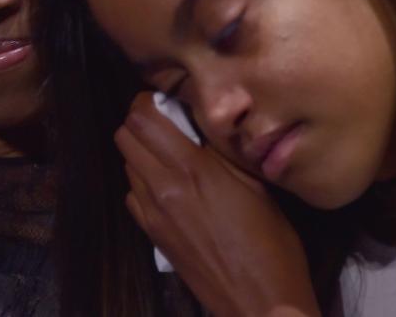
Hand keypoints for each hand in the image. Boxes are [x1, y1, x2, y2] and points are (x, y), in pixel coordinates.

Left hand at [116, 92, 320, 316]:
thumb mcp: (255, 185)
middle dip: (140, 122)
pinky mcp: (152, 235)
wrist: (259, 301)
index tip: (166, 100)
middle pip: (124, 136)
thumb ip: (223, 151)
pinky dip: (143, 182)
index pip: (142, 118)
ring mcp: (152, 213)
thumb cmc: (271, 242)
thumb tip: (205, 123)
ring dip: (142, 151)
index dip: (147, 101)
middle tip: (167, 122)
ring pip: (126, 164)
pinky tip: (169, 187)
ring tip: (171, 154)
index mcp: (192, 168)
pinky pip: (132, 195)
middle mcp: (163, 187)